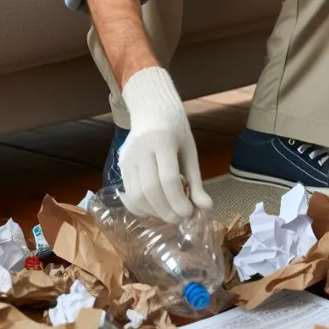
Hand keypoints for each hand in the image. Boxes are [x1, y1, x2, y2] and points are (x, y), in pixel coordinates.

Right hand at [118, 67, 212, 221]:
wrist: (152, 110)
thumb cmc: (176, 129)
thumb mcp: (190, 151)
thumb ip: (196, 181)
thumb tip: (206, 207)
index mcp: (162, 142)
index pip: (168, 179)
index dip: (178, 201)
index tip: (189, 213)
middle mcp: (141, 150)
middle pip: (150, 190)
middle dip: (166, 211)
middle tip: (180, 218)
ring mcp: (128, 159)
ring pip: (136, 196)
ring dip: (154, 212)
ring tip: (170, 213)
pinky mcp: (121, 166)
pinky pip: (129, 194)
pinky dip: (141, 208)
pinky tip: (155, 209)